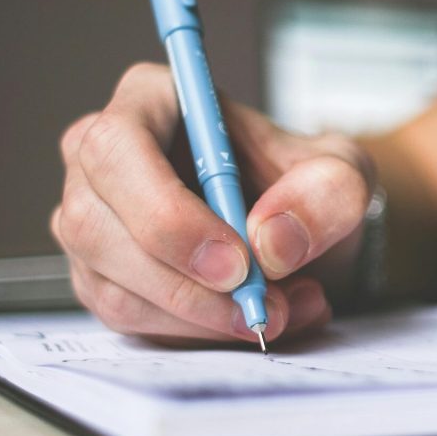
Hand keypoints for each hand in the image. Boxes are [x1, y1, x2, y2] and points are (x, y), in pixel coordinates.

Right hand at [51, 63, 374, 344]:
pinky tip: (252, 318)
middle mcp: (102, 159)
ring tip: (282, 310)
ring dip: (203, 318)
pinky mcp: (103, 279)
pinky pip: (131, 321)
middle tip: (262, 307)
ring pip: (114, 287)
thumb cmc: (306, 185)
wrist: (301, 230)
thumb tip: (271, 242)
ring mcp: (93, 222)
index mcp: (150, 101)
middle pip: (96, 226)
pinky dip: (198, 334)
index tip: (237, 261)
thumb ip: (326, 193)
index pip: (118, 149)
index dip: (167, 213)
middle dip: (187, 285)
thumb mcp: (344, 173)